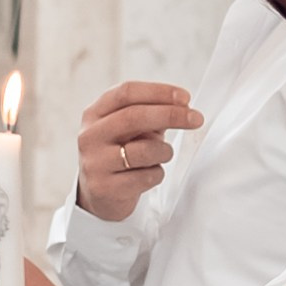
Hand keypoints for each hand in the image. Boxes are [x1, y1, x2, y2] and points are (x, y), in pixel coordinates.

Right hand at [75, 82, 202, 222]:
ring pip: (144, 149)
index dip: (159, 92)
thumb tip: (183, 107)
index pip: (126, 92)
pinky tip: (148, 174)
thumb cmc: (120, 154)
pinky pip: (147, 176)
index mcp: (94, 114)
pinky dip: (157, 174)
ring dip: (165, 151)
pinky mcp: (105, 188)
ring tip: (162, 155)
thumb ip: (151, 115)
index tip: (185, 98)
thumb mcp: (130, 129)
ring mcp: (95, 162)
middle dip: (170, 114)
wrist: (99, 194)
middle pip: (134, 116)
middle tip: (195, 119)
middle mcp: (90, 136)